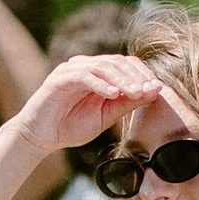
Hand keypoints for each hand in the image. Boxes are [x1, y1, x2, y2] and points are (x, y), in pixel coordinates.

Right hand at [9, 52, 166, 160]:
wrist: (40, 138)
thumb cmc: (71, 127)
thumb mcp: (106, 116)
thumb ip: (127, 103)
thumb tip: (154, 91)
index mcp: (97, 72)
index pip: (125, 64)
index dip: (142, 74)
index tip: (158, 89)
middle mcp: (84, 66)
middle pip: (116, 61)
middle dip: (136, 76)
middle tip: (150, 90)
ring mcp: (71, 69)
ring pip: (102, 66)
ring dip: (122, 80)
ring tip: (135, 94)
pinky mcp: (59, 79)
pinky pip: (84, 76)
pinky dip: (101, 84)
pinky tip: (113, 94)